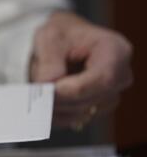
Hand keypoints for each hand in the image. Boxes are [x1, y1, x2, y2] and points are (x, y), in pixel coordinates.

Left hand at [30, 11, 132, 128]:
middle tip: (36, 90)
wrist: (60, 43)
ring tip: (40, 90)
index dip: (73, 89)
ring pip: (81, 114)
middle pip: (91, 100)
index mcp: (115, 51)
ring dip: (56, 107)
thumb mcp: (49, 39)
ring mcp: (110, 95)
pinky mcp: (96, 109)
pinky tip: (46, 100)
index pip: (103, 79)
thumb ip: (49, 62)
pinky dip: (56, 114)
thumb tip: (47, 86)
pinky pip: (75, 120)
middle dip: (59, 99)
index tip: (48, 89)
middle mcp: (120, 76)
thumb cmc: (59, 36)